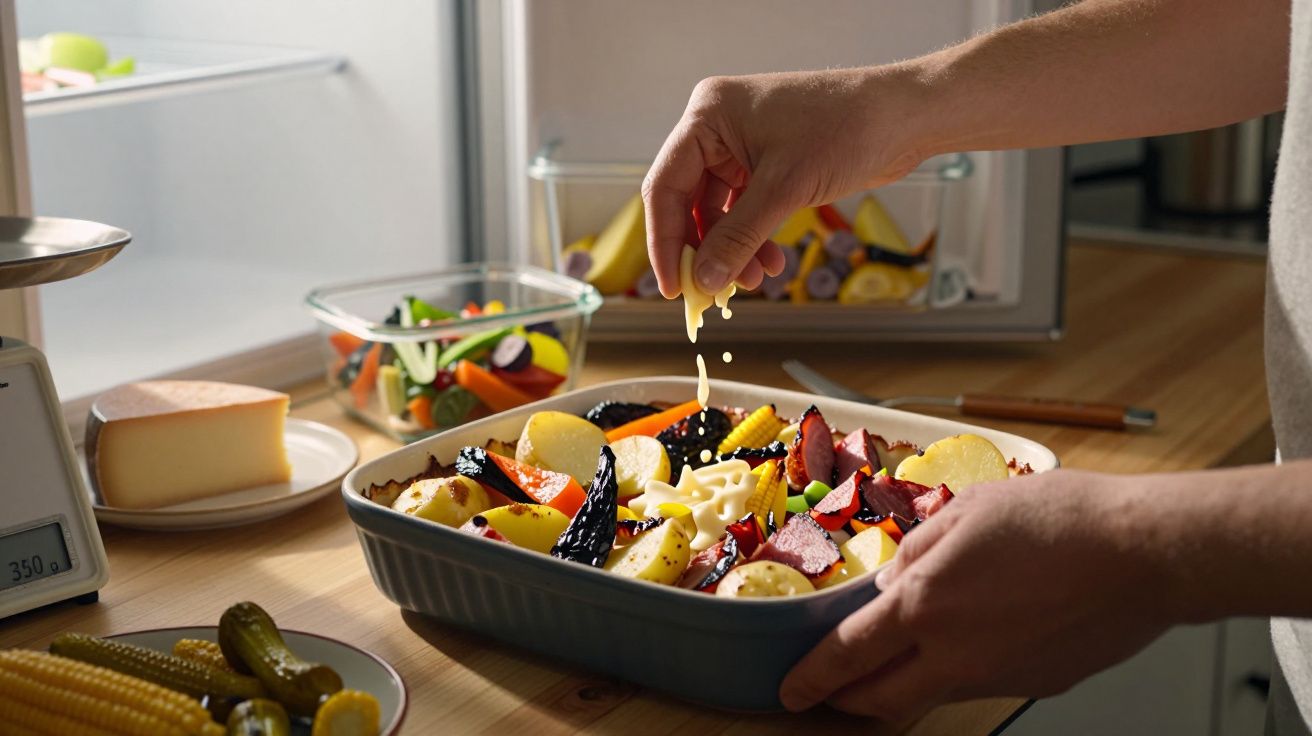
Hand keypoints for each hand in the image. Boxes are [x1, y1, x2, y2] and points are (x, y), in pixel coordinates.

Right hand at [641, 68, 929, 297]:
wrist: (906, 116)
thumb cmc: (848, 127)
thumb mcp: (785, 189)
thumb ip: (739, 237)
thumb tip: (705, 280)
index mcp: (709, 115)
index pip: (665, 186)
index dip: (665, 241)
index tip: (671, 286)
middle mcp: (718, 127)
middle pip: (688, 201)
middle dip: (704, 250)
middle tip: (710, 293)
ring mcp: (743, 146)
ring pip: (719, 211)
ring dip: (732, 250)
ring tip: (754, 279)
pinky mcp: (768, 163)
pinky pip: (745, 210)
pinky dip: (753, 239)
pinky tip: (771, 262)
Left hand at [778, 470, 1178, 719]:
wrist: (1143, 553)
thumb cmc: (1061, 519)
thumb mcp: (969, 511)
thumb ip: (919, 550)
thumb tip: (892, 581)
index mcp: (926, 604)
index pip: (848, 653)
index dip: (812, 676)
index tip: (791, 688)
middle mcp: (954, 652)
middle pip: (880, 698)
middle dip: (844, 699)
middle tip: (828, 690)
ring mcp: (996, 676)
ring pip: (929, 695)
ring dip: (901, 686)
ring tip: (897, 660)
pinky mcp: (1034, 683)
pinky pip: (978, 685)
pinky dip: (956, 672)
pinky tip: (972, 639)